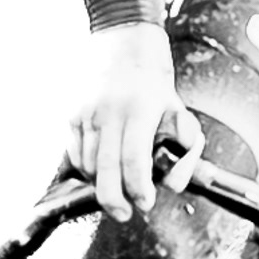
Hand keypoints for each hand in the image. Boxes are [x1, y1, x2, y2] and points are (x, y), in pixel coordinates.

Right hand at [67, 23, 204, 222]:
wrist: (123, 44)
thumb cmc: (156, 86)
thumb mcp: (181, 114)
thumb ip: (186, 152)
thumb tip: (173, 185)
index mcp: (139, 110)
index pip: (135, 160)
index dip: (139, 188)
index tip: (146, 203)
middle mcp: (108, 111)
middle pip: (105, 169)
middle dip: (113, 200)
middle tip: (123, 214)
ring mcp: (85, 113)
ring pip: (88, 165)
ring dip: (102, 183)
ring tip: (118, 186)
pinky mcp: (71, 115)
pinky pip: (76, 154)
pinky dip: (88, 169)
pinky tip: (103, 169)